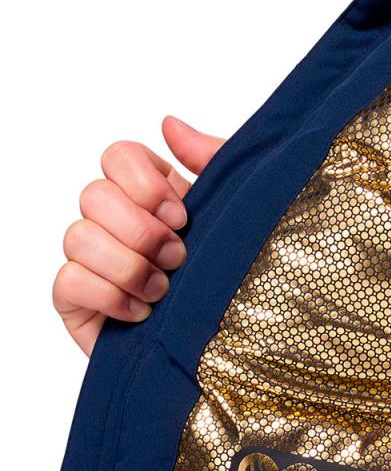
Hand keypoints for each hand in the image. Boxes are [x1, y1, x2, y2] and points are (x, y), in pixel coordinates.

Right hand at [53, 116, 225, 355]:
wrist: (237, 345)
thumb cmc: (242, 273)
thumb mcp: (240, 209)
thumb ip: (211, 160)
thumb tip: (169, 124)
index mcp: (155, 195)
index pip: (117, 156)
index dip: (143, 181)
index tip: (181, 213)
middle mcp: (118, 223)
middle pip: (93, 194)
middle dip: (140, 229)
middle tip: (178, 256)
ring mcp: (95, 262)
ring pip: (76, 236)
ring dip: (128, 265)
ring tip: (165, 289)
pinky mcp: (80, 303)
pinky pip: (67, 281)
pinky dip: (109, 296)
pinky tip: (142, 312)